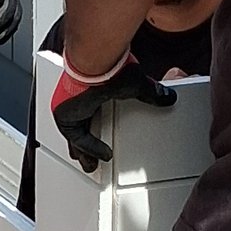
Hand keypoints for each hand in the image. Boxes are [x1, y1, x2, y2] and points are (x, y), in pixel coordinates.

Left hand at [48, 47, 171, 172]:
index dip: (95, 127)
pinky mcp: (65, 117)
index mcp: (88, 88)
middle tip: (91, 160)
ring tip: (94, 165)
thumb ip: (150, 91)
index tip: (103, 137)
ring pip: (75, 136)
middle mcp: (75, 98)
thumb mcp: (134, 83)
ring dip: (85, 151)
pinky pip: (77, 139)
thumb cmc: (107, 65)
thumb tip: (166, 95)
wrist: (95, 64)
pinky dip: (91, 148)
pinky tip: (103, 155)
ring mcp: (67, 107)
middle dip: (85, 146)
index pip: (90, 111)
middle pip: (79, 128)